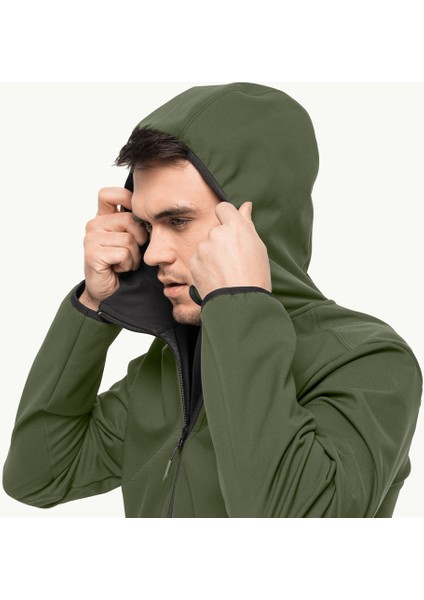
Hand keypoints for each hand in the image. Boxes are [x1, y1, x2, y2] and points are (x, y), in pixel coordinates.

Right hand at [80, 187, 147, 309]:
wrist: (107, 290)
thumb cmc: (120, 264)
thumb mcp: (130, 240)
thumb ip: (134, 223)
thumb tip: (152, 212)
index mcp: (102, 218)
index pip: (108, 194)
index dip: (126, 200)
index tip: (136, 215)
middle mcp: (94, 225)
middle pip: (129, 219)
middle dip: (139, 239)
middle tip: (130, 252)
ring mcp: (91, 239)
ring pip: (129, 239)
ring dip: (133, 256)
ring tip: (124, 262)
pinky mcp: (93, 254)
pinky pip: (123, 253)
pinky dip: (127, 264)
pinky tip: (118, 268)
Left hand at [189, 202, 271, 299]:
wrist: (240, 301)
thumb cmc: (255, 275)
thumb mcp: (257, 247)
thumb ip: (247, 224)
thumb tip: (246, 206)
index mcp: (235, 226)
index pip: (223, 208)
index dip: (226, 217)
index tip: (230, 228)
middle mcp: (216, 233)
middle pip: (215, 231)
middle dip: (221, 242)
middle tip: (232, 260)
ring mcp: (203, 247)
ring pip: (206, 246)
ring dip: (212, 255)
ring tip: (225, 272)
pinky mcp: (194, 261)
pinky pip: (198, 259)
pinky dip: (204, 267)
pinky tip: (215, 277)